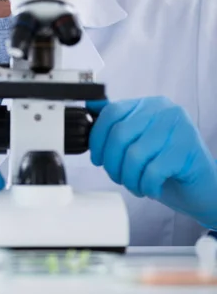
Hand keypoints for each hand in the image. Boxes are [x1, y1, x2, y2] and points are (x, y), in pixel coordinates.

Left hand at [87, 97, 216, 229]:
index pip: (112, 111)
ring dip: (129, 178)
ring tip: (136, 185)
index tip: (97, 158)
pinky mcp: (187, 148)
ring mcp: (179, 127)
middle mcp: (165, 110)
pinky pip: (153, 170)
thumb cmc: (167, 167)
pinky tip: (150, 189)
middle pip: (120, 133)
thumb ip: (117, 125)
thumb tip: (89, 108)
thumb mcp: (138, 143)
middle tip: (118, 177)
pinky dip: (146, 186)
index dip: (97, 138)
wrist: (203, 189)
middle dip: (112, 163)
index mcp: (150, 105)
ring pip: (135, 154)